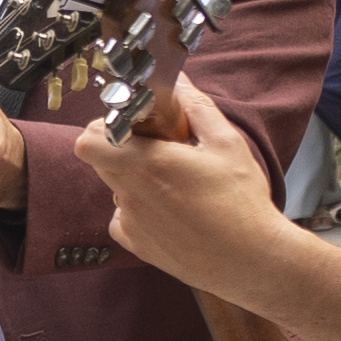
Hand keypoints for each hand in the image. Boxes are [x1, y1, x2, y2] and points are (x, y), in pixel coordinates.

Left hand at [74, 81, 280, 284]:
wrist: (251, 260)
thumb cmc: (241, 201)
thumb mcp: (226, 143)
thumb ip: (195, 107)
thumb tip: (178, 80)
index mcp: (147, 164)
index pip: (89, 141)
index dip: (104, 128)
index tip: (131, 126)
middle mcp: (130, 194)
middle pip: (99, 161)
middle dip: (119, 149)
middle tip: (156, 149)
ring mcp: (130, 222)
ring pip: (113, 188)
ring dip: (130, 179)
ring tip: (170, 182)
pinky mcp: (136, 245)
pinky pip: (122, 217)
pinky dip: (137, 210)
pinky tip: (169, 210)